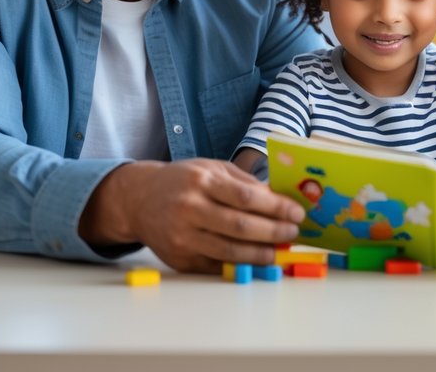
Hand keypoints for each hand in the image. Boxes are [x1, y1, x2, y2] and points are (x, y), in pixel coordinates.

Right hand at [81, 158, 304, 272]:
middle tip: (293, 234)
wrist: (138, 200)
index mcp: (201, 181)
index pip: (246, 197)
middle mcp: (189, 209)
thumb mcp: (212, 169)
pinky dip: (239, 266)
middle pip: (239, 227)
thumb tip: (280, 199)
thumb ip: (245, 183)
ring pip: (228, 251)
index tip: (297, 213)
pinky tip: (255, 261)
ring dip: (260, 254)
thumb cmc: (182, 180)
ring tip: (278, 251)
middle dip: (273, 232)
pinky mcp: (179, 259)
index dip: (276, 207)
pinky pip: (215, 266)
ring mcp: (182, 236)